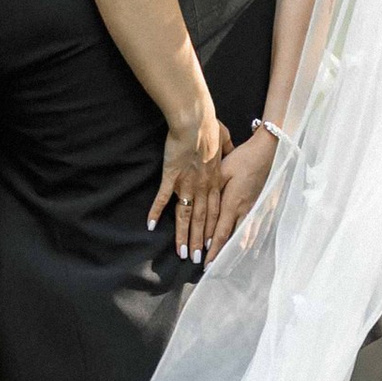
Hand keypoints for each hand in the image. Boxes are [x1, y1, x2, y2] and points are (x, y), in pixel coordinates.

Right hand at [149, 107, 229, 262]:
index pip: (215, 211)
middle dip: (200, 241)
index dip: (214, 230)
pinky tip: (151, 225)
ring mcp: (187, 183)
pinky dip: (156, 212)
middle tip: (196, 260)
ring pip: (186, 216)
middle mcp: (203, 186)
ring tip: (181, 253)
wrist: (196, 121)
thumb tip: (230, 147)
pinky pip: (163, 198)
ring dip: (183, 236)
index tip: (213, 245)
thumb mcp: (225, 138)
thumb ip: (227, 148)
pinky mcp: (171, 176)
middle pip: (202, 220)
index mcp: (215, 180)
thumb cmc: (210, 127)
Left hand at [205, 122, 277, 257]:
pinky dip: (253, 243)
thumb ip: (212, 189)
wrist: (269, 151)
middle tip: (216, 270)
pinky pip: (259, 230)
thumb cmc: (243, 158)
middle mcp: (246, 211)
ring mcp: (258, 210)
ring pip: (248, 239)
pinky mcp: (266, 207)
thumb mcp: (223, 170)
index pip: (220, 233)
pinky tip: (252, 251)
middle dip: (224, 256)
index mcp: (232, 203)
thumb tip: (201, 206)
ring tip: (231, 265)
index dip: (213, 250)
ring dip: (238, 253)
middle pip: (234, 241)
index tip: (206, 264)